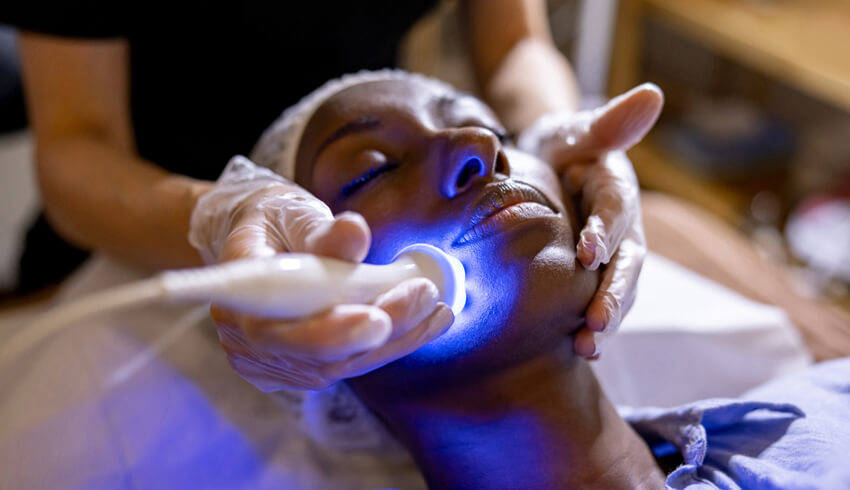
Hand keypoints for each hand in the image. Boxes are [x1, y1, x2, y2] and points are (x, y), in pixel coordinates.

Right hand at [189, 156, 452, 390]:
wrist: (256, 241)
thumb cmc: (274, 222)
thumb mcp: (294, 212)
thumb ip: (323, 231)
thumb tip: (354, 231)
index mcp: (234, 295)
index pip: (273, 329)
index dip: (326, 332)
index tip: (376, 318)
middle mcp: (244, 340)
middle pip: (315, 355)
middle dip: (381, 332)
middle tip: (425, 297)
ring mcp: (267, 362)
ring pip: (338, 366)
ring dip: (395, 339)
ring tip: (436, 307)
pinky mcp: (294, 369)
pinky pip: (346, 365)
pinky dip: (389, 344)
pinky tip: (424, 321)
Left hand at [519, 84, 662, 357]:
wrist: (548, 168)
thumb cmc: (563, 145)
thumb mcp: (580, 129)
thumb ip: (609, 121)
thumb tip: (652, 94)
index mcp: (618, 188)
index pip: (618, 209)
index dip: (607, 230)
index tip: (589, 252)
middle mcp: (624, 227)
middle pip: (628, 263)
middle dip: (613, 294)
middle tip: (595, 323)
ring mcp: (613, 255)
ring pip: (619, 290)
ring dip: (606, 320)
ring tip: (587, 348)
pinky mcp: (596, 276)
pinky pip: (600, 301)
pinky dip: (593, 326)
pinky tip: (579, 351)